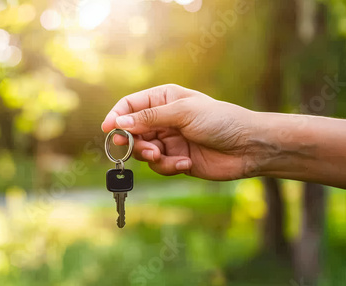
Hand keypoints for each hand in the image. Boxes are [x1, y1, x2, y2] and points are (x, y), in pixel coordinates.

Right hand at [101, 84, 256, 179]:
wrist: (248, 147)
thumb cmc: (220, 120)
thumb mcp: (183, 113)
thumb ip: (149, 118)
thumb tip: (118, 123)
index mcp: (163, 99)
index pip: (130, 105)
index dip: (116, 116)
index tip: (108, 130)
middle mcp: (163, 119)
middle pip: (132, 131)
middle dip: (135, 142)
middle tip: (144, 148)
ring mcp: (169, 140)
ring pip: (143, 151)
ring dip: (152, 156)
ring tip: (165, 156)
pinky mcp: (175, 160)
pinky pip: (159, 166)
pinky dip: (169, 167)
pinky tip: (186, 164)